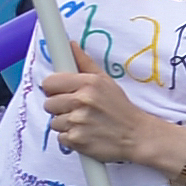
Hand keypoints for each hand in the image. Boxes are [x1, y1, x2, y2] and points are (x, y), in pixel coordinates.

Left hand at [37, 54, 162, 167]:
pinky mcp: (76, 140)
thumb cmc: (121, 108)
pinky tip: (84, 133)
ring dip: (66, 124)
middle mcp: (82, 100)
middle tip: (77, 109)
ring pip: (54, 122)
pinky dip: (70, 138)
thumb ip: (85, 64)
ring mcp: (78, 121)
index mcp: (89, 83)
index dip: (54, 88)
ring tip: (84, 123)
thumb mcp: (106, 82)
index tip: (62, 92)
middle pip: (48, 103)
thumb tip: (70, 45)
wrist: (136, 136)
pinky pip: (60, 137)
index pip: (49, 82)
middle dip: (60, 107)